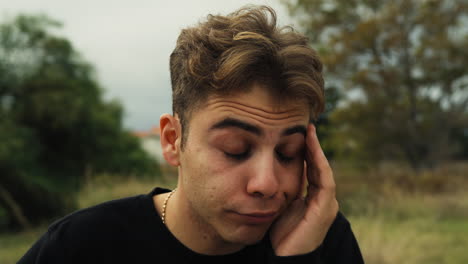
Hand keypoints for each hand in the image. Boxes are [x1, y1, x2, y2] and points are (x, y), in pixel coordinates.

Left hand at [270, 124, 338, 255]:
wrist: (283, 258)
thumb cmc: (278, 235)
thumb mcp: (280, 206)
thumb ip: (283, 190)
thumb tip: (272, 171)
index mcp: (312, 199)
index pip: (312, 169)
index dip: (307, 151)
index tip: (298, 133)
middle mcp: (322, 200)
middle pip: (320, 167)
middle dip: (313, 146)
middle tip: (306, 126)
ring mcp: (326, 205)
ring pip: (324, 171)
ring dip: (317, 151)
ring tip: (309, 132)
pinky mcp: (324, 210)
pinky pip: (324, 181)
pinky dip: (319, 164)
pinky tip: (312, 149)